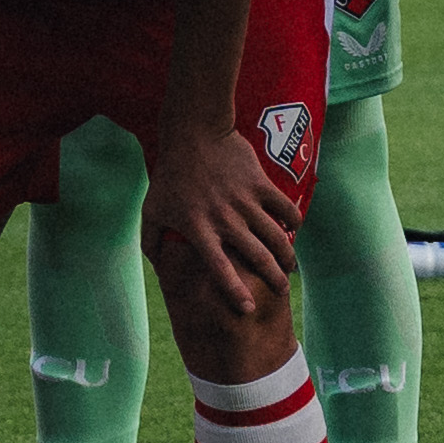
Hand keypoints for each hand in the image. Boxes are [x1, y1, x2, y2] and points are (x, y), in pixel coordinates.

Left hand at [146, 115, 303, 308]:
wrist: (193, 133)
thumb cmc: (170, 174)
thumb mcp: (151, 209)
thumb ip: (151, 241)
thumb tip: (157, 265)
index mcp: (198, 229)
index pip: (219, 268)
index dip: (234, 291)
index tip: (247, 309)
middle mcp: (224, 219)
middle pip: (256, 257)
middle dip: (273, 279)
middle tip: (281, 291)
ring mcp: (244, 201)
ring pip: (275, 237)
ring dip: (287, 256)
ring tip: (290, 267)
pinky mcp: (260, 184)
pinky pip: (285, 208)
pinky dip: (292, 221)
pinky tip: (292, 229)